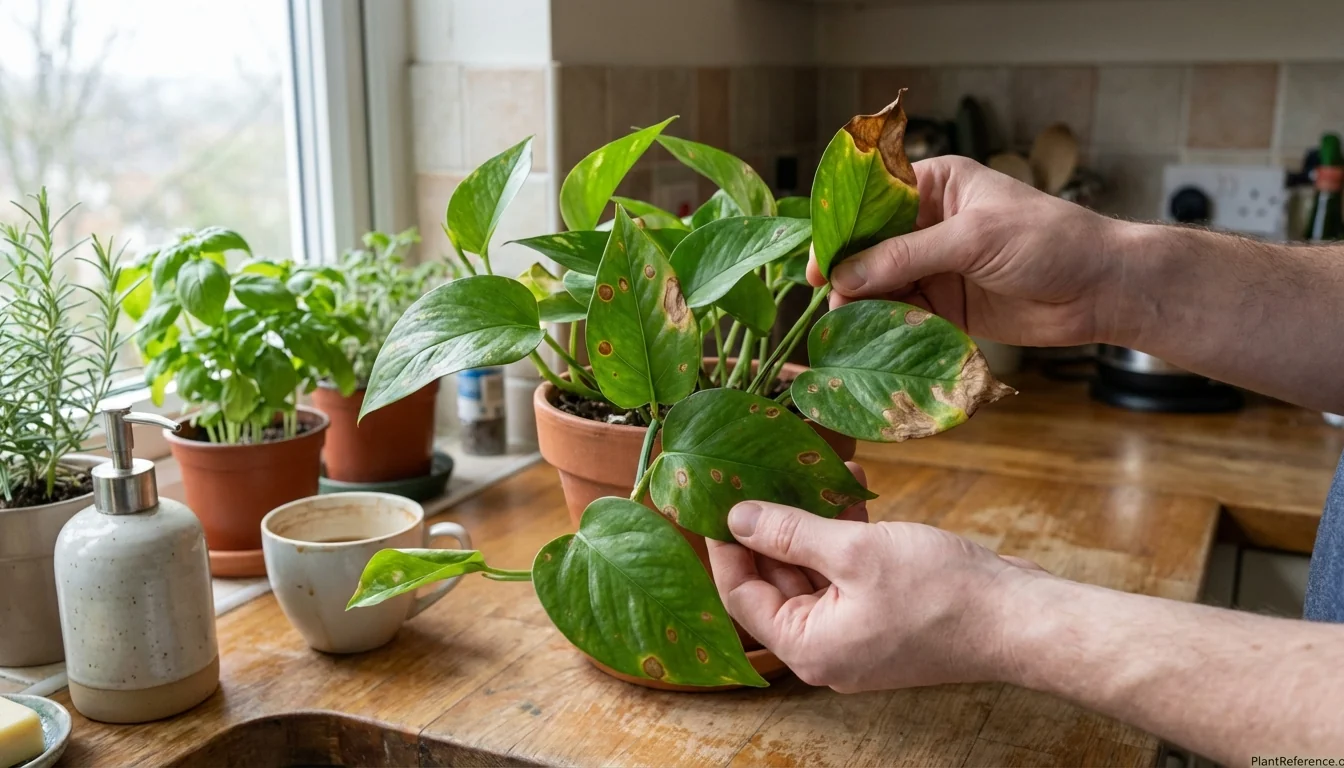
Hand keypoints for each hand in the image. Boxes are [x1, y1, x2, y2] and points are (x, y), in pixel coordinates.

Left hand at [707, 462, 1043, 691]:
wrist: (1020, 618)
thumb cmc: (942, 592)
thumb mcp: (855, 551)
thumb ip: (790, 533)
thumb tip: (737, 518)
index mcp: (809, 647)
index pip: (742, 596)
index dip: (725, 547)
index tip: (715, 501)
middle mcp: (827, 648)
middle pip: (776, 584)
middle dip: (769, 528)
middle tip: (757, 476)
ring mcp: (858, 634)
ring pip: (814, 573)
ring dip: (811, 523)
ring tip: (812, 470)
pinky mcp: (885, 616)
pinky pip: (848, 574)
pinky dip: (845, 535)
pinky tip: (852, 488)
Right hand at [806, 155, 1127, 347]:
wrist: (1102, 289)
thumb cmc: (1049, 240)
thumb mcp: (973, 238)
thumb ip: (907, 256)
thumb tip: (844, 276)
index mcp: (935, 185)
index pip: (871, 202)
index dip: (841, 230)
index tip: (816, 263)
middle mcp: (928, 223)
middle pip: (869, 248)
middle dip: (848, 273)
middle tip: (828, 302)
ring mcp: (935, 266)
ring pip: (881, 285)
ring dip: (863, 305)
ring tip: (844, 327)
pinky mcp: (946, 305)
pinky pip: (903, 315)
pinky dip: (885, 327)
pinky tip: (869, 340)